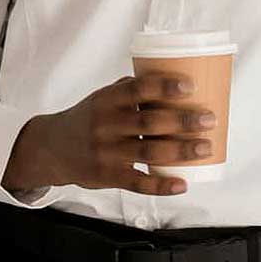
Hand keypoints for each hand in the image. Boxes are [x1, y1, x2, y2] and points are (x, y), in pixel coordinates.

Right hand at [1, 73, 214, 195]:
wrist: (51, 149)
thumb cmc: (87, 119)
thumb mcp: (102, 98)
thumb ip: (130, 90)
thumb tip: (172, 77)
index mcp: (106, 100)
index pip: (137, 89)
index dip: (164, 87)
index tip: (190, 87)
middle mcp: (105, 125)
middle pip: (149, 122)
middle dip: (182, 121)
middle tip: (209, 119)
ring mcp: (106, 152)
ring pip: (148, 151)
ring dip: (181, 150)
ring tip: (206, 147)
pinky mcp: (107, 176)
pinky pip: (137, 182)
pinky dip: (161, 184)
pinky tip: (182, 183)